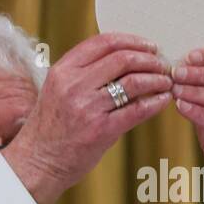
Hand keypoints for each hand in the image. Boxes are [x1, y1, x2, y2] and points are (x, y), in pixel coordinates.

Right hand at [2, 33, 172, 203]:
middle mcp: (74, 85)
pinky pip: (138, 109)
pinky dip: (156, 102)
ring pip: (134, 81)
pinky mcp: (101, 129)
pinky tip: (162, 100)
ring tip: (165, 82)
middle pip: (123, 58)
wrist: (38, 162)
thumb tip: (123, 59)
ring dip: (157, 79)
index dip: (133, 41)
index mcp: (63, 71)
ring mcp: (87, 107)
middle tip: (161, 65)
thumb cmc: (50, 128)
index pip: (104, 42)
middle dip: (150, 59)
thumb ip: (83, 73)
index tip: (148, 47)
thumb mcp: (57, 90)